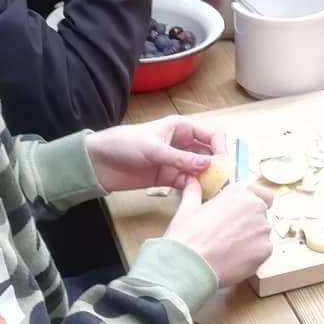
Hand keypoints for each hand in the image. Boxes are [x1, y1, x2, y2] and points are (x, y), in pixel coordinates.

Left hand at [87, 116, 226, 193]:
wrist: (99, 162)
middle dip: (217, 166)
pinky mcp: (168, 178)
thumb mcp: (154, 149)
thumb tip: (208, 164)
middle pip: (208, 154)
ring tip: (212, 192)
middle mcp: (182, 144)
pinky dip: (194, 188)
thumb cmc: (125, 144)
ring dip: (207, 179)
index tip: (223, 164)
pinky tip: (198, 196)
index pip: (211, 134)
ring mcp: (176, 162)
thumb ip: (181, 158)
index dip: (220, 147)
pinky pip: (187, 183)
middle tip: (223, 182)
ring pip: (199, 170)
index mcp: (181, 128)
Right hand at [165, 178, 275, 288]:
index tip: (244, 211)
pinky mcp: (265, 251)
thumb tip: (192, 182)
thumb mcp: (187, 208)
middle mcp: (256, 207)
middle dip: (249, 223)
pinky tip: (233, 259)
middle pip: (261, 214)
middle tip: (230, 233)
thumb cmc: (188, 235)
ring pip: (262, 234)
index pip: (262, 194)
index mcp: (239, 192)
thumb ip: (194, 192)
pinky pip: (262, 251)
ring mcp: (263, 229)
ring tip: (229, 249)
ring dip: (251, 239)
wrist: (191, 265)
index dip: (254, 203)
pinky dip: (251, 255)